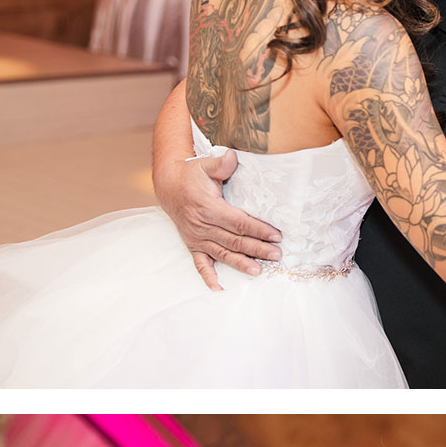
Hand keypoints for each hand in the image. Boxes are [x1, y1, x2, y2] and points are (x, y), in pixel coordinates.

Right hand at [154, 148, 282, 287]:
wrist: (168, 185)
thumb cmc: (191, 175)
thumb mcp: (204, 164)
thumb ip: (220, 164)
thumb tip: (233, 157)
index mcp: (208, 207)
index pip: (238, 222)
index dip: (257, 229)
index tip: (276, 235)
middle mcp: (202, 225)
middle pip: (234, 240)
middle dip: (256, 248)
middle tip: (277, 255)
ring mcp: (196, 237)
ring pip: (222, 253)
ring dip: (240, 263)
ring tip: (258, 271)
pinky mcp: (192, 244)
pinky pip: (200, 264)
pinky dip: (208, 277)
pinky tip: (219, 289)